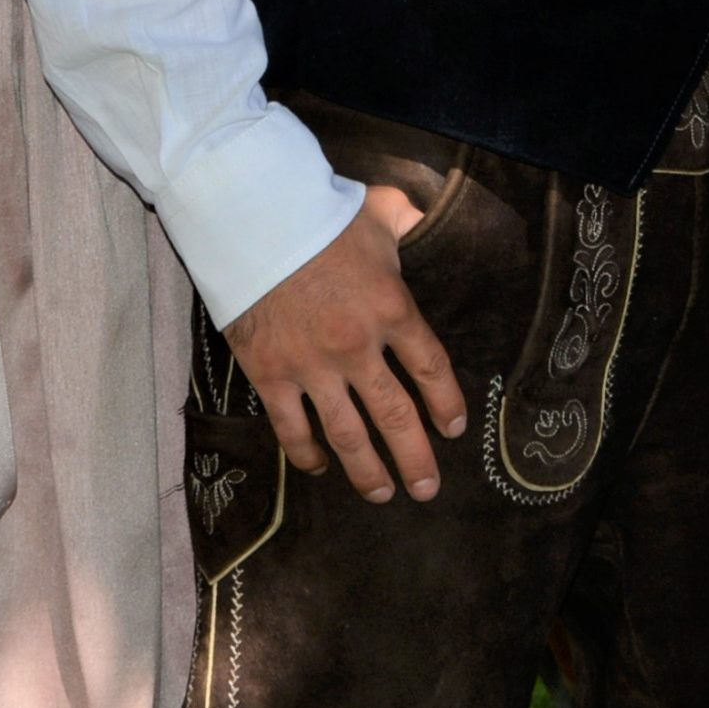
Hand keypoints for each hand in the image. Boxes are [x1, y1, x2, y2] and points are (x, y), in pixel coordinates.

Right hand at [223, 184, 467, 501]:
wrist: (253, 220)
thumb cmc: (320, 214)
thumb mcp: (379, 213)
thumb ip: (408, 223)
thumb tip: (425, 219)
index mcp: (394, 309)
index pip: (432, 369)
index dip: (446, 404)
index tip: (455, 430)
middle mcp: (359, 348)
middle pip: (396, 417)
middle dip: (416, 458)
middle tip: (427, 490)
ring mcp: (313, 367)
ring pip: (347, 435)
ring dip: (367, 471)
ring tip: (382, 494)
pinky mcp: (272, 376)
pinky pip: (292, 428)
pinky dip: (307, 454)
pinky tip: (320, 468)